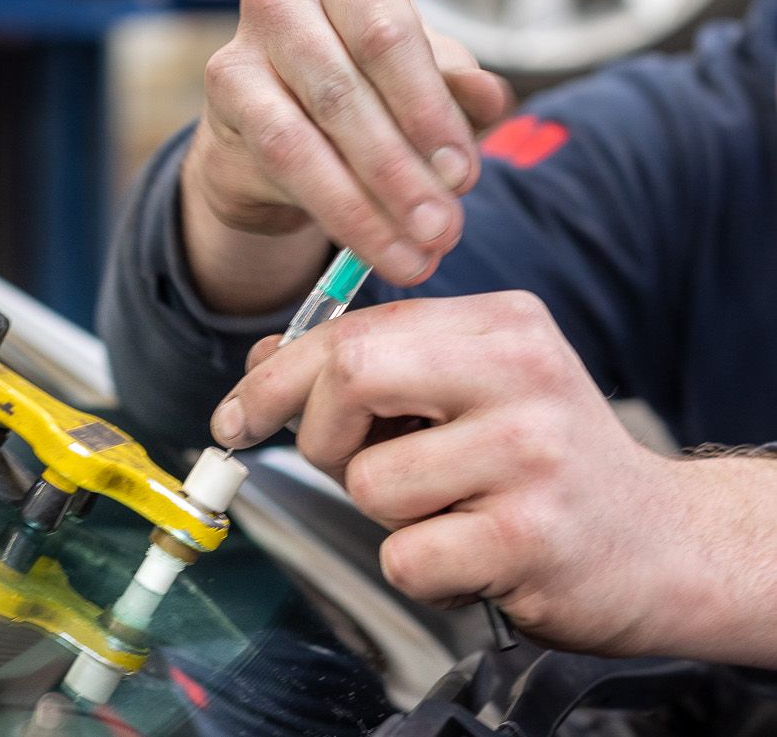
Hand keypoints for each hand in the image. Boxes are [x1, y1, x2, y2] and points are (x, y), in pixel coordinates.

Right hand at [185, 0, 512, 293]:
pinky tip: (370, 244)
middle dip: (403, 171)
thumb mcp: (422, 88)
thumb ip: (459, 92)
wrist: (271, 134)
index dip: (429, 112)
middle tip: (443, 229)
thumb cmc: (361, 92)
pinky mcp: (222, 94)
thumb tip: (487, 98)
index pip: (390, 37)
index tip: (463, 177)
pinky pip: (279, 160)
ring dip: (369, 204)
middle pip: (349, 89)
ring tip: (415, 252)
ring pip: (308, 135)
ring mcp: (243, 44)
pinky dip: (334, 209)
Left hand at [207, 292, 763, 659]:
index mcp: (501, 324)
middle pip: (351, 376)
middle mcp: (522, 373)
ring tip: (450, 509)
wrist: (656, 543)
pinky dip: (421, 568)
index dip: (276, 377)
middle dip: (321, 434)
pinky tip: (474, 554)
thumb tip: (260, 363)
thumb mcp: (465, 390)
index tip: (237, 415)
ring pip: (371, 483)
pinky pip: (405, 558)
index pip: (353, 331)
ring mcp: (530, 453)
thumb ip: (372, 367)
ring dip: (387, 515)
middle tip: (355, 463)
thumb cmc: (541, 463)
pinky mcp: (531, 536)